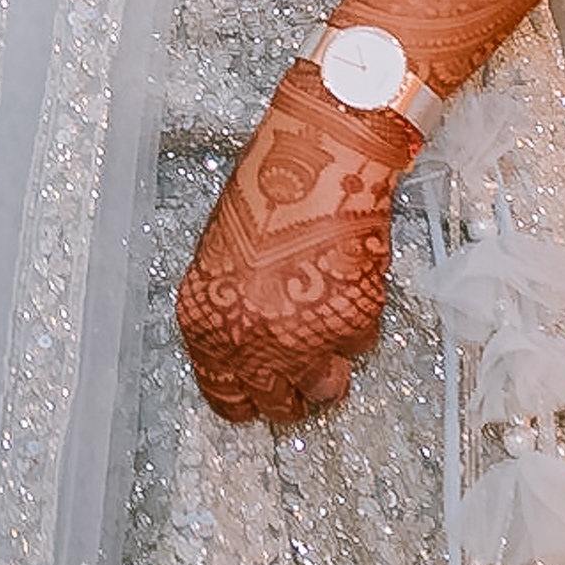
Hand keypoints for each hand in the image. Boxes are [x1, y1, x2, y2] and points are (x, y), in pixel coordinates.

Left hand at [175, 63, 415, 425]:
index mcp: (206, 321)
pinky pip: (357, 348)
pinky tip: (345, 283)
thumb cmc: (268, 193)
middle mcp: (249, 340)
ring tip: (328, 320)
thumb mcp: (222, 259)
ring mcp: (302, 340)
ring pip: (323, 388)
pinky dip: (356, 326)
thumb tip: (248, 349)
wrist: (319, 159)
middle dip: (292, 392)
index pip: (223, 395)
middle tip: (305, 368)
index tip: (260, 397)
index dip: (246, 399)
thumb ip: (230, 312)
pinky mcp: (349, 328)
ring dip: (330, 366)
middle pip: (275, 405)